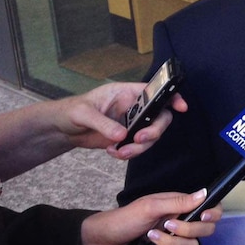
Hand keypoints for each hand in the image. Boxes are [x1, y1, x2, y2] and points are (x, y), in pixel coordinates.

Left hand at [55, 81, 187, 158]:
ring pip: (151, 135)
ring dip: (140, 147)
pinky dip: (129, 153)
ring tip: (120, 152)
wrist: (63, 129)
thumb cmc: (71, 111)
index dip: (171, 97)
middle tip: (140, 139)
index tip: (181, 107)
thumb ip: (103, 123)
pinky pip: (139, 147)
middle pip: (159, 117)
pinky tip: (113, 152)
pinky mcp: (127, 138)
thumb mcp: (83, 113)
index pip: (155, 91)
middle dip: (154, 131)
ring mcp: (132, 123)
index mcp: (127, 93)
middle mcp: (134, 107)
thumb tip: (122, 135)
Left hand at [81, 189, 220, 244]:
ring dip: (172, 243)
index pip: (209, 207)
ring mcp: (175, 239)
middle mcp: (182, 222)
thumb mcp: (150, 206)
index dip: (213, 213)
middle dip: (188, 230)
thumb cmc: (125, 218)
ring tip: (151, 238)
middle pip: (205, 229)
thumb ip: (178, 201)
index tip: (204, 217)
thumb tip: (205, 192)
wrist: (102, 242)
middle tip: (168, 226)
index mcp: (180, 206)